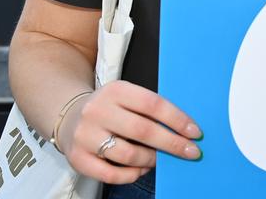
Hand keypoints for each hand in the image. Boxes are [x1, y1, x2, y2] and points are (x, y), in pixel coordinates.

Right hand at [59, 81, 202, 184]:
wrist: (69, 116)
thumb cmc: (111, 109)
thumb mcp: (127, 97)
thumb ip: (150, 109)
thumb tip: (185, 130)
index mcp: (115, 90)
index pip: (153, 104)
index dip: (177, 119)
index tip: (195, 132)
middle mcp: (98, 111)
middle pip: (143, 130)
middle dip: (172, 143)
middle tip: (191, 152)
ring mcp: (85, 135)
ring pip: (128, 155)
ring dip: (151, 160)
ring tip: (160, 159)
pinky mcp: (78, 158)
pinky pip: (111, 174)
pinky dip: (132, 175)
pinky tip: (141, 169)